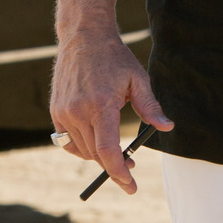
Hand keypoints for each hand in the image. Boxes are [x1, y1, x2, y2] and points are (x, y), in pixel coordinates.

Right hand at [49, 31, 173, 194]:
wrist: (84, 37)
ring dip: (99, 157)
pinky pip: (67, 141)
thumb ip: (151, 107)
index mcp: (101, 105)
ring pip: (82, 150)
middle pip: (96, 154)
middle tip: (132, 166)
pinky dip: (82, 148)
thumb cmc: (114, 58)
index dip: (119, 172)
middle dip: (114, 167)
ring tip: (118, 153)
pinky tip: (96, 144)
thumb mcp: (138, 80)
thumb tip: (167, 127)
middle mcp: (78, 112)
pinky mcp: (56, 111)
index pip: (108, 150)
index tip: (130, 185)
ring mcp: (64, 112)